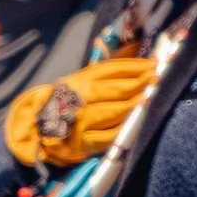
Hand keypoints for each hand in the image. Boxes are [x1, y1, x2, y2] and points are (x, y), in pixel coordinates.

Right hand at [3, 55, 158, 166]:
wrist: (37, 130)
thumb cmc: (67, 102)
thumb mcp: (81, 82)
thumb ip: (106, 74)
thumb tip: (137, 54)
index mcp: (80, 81)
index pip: (113, 70)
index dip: (136, 66)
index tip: (155, 63)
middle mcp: (80, 99)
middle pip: (118, 89)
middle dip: (142, 83)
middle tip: (159, 77)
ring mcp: (82, 121)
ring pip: (118, 111)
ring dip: (138, 104)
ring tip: (153, 96)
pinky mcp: (85, 142)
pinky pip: (112, 134)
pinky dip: (127, 126)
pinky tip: (139, 120)